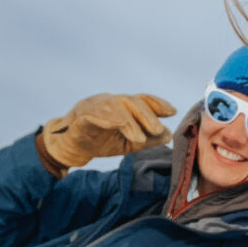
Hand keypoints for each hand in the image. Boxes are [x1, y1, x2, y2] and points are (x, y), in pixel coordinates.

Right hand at [42, 93, 176, 167]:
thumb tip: (168, 136)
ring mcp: (96, 105)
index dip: (158, 104)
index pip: (143, 100)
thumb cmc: (102, 141)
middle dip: (146, 115)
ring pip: (115, 107)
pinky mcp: (81, 115)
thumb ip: (148, 139)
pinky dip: (107, 118)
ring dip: (129, 122)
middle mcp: (112, 101)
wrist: (74, 146)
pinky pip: (94, 113)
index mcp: (124, 106)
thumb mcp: (129, 143)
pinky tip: (117, 125)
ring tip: (139, 138)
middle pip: (132, 101)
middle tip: (157, 130)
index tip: (173, 111)